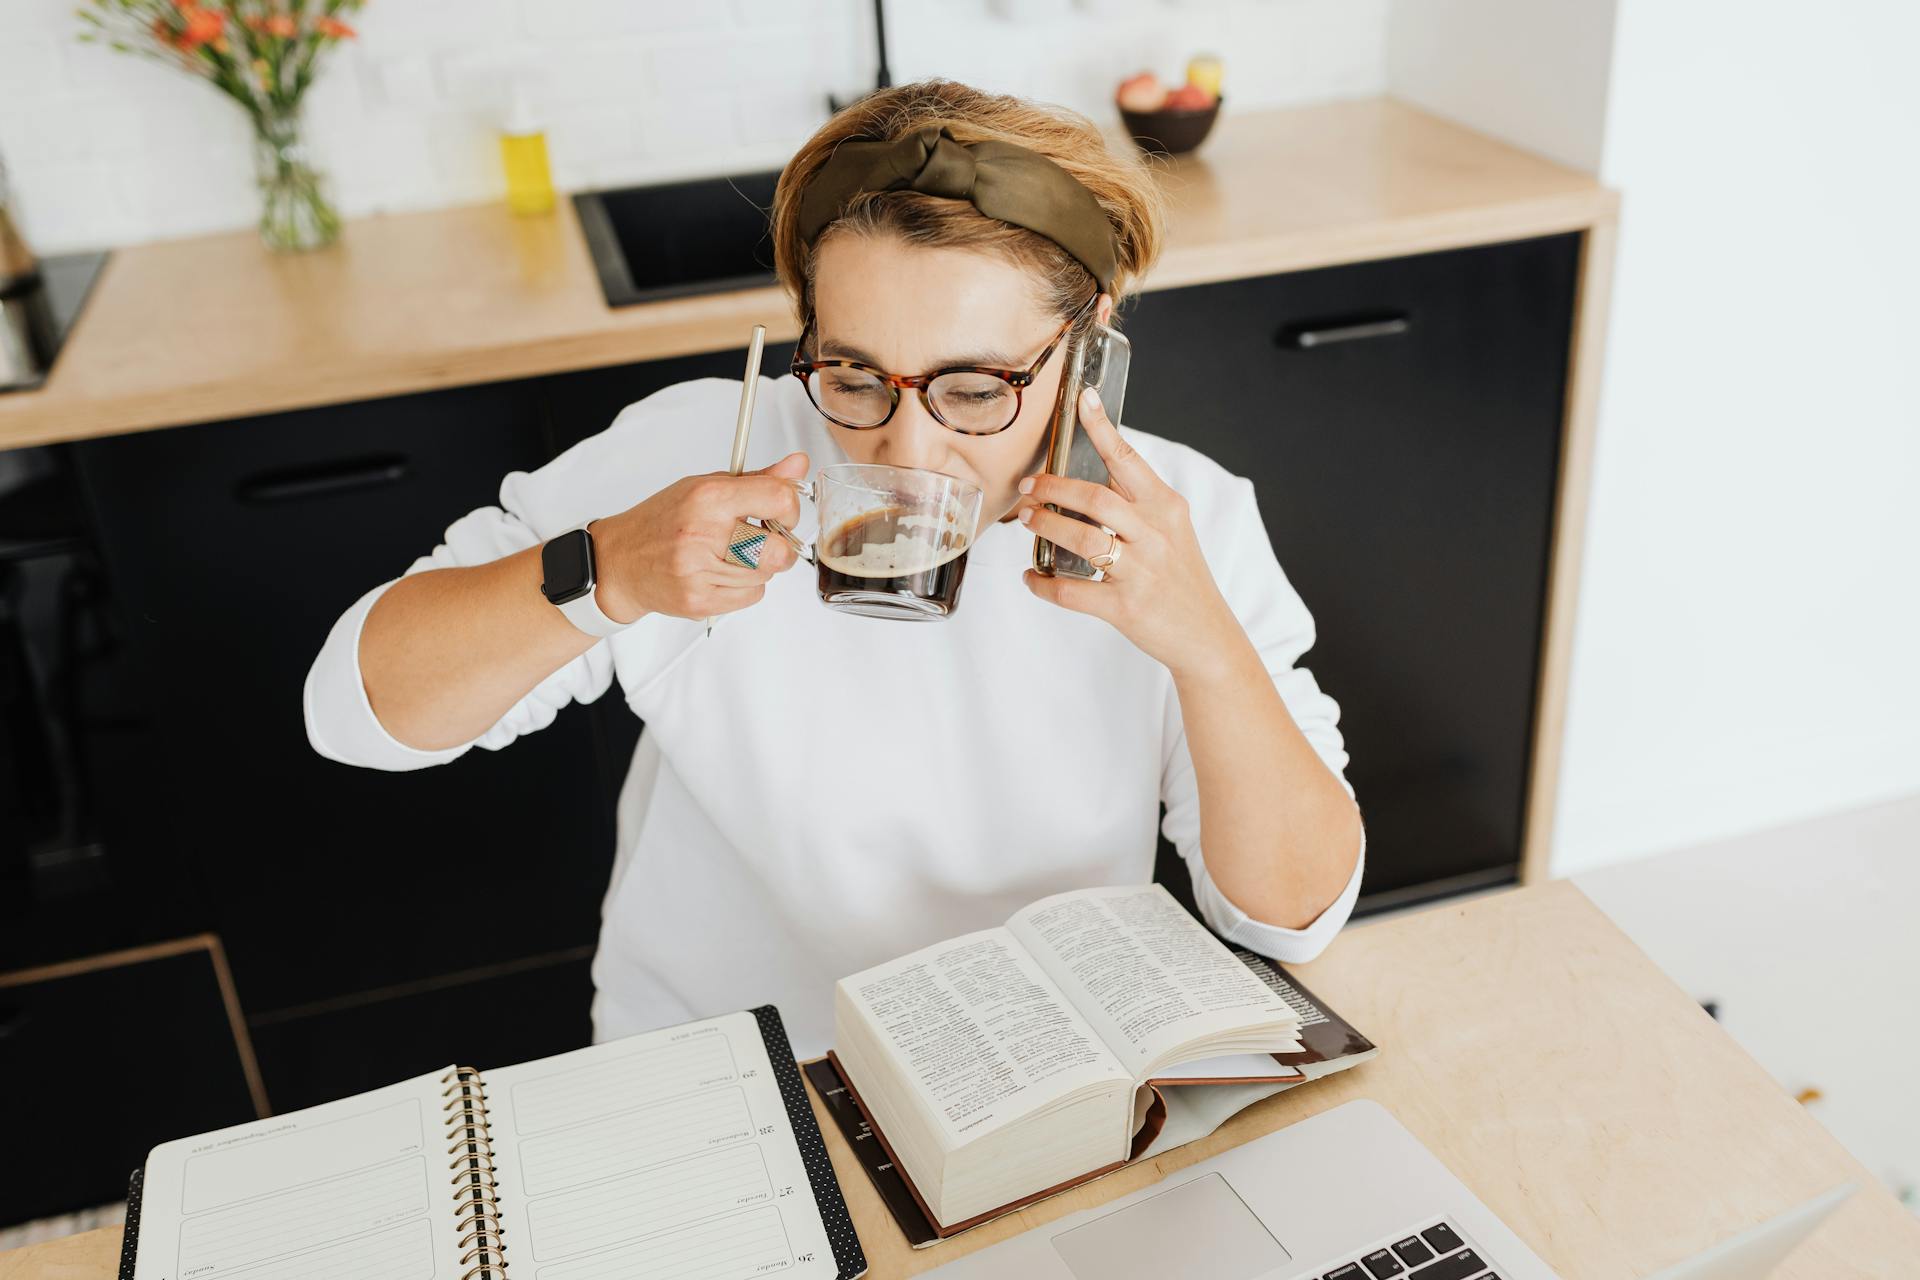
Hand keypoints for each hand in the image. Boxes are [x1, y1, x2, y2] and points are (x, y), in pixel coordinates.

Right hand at [590, 452, 807, 621]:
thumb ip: (759, 480)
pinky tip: (721, 573)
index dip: (790, 506)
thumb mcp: (706, 487)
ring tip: (730, 554)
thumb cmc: (663, 521)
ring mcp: (699, 572)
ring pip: (767, 575)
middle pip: (779, 549)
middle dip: (780, 544)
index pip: (778, 499)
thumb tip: (798, 464)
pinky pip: (752, 596)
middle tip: (763, 538)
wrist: (619, 560)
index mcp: (707, 498)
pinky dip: (745, 586)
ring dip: (759, 566)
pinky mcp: (699, 602)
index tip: (781, 510)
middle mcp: (703, 534)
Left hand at [1018, 390, 1240, 675]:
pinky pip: (1071, 592)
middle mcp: (1155, 535)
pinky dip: (1043, 584)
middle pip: (1096, 498)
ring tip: (1027, 521)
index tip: (1082, 400)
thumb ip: (1137, 503)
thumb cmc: (1181, 578)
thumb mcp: (1172, 530)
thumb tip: (1087, 478)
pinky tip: (1031, 576)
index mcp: (1166, 508)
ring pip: (1082, 539)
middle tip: (1028, 485)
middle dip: (1054, 487)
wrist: (1206, 634)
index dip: (1102, 428)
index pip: (1129, 460)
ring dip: (1046, 526)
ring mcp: (1140, 572)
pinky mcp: (1125, 607)